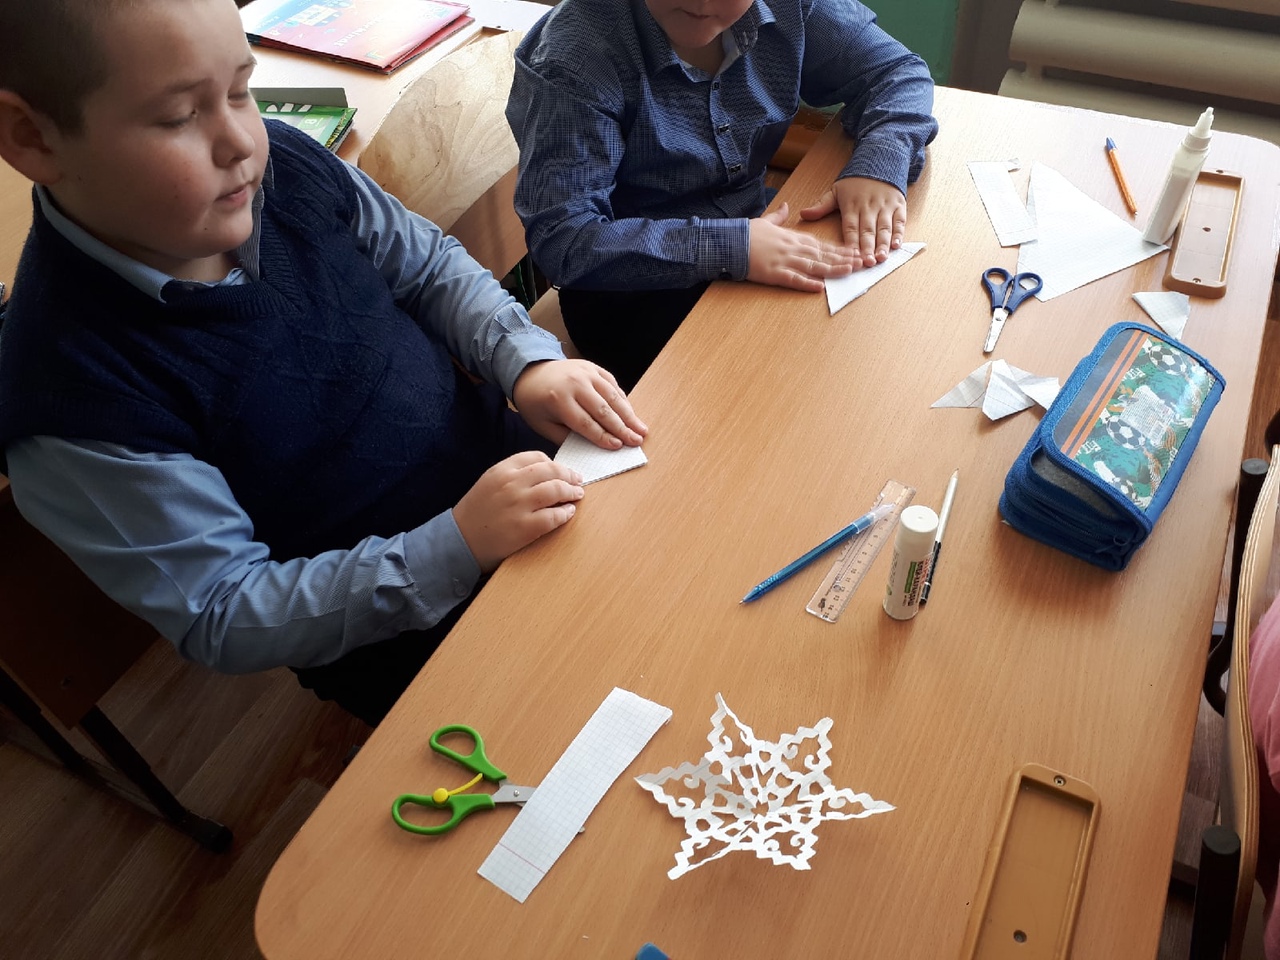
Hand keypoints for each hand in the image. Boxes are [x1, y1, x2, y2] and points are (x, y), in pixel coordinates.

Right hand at [453, 451, 584, 571]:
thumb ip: (514, 474)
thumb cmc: (476, 512)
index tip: (562, 471)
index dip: (554, 464)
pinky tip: (568, 513)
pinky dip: (565, 513)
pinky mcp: (524, 527)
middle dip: (569, 475)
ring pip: (556, 490)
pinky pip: (554, 516)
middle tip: (578, 481)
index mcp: (502, 470)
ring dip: (571, 492)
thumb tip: (547, 472)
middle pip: (551, 471)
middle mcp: (511, 484)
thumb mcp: (490, 482)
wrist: (460, 540)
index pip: (537, 457)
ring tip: (577, 495)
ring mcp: (518, 505)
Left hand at [512, 359, 647, 448]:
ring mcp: (586, 372)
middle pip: (603, 410)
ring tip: (641, 429)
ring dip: (629, 414)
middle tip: (636, 441)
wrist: (530, 373)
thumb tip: (593, 447)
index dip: (603, 437)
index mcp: (558, 399)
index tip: (617, 447)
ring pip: (612, 396)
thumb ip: (566, 437)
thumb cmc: (536, 403)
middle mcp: (575, 383)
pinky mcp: (593, 368)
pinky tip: (631, 413)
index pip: (586, 423)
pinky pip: (612, 384)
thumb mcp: (543, 425)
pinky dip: (623, 400)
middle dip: (622, 428)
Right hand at [746, 202, 856, 292]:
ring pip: (814, 266)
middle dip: (843, 259)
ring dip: (832, 269)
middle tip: (861, 262)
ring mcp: (784, 261)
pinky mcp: (774, 274)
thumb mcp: (765, 220)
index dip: (839, 249)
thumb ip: (778, 215)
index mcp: (792, 237)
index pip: (821, 244)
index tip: (853, 252)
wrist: (729, 242)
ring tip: (849, 271)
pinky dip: (807, 284)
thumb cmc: (746, 233)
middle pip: (823, 255)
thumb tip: (786, 205)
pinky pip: (794, 280)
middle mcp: (793, 249)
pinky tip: (820, 288)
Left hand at [800, 178, 906, 267]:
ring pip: (884, 227)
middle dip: (868, 248)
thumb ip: (821, 205)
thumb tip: (803, 214)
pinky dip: (899, 233)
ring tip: (881, 258)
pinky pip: (900, 221)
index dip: (851, 243)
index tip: (850, 257)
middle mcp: (869, 207)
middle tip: (868, 263)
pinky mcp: (898, 205)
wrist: (878, 161)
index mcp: (852, 206)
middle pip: (868, 230)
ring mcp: (885, 206)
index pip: (850, 228)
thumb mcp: (835, 191)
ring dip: (883, 244)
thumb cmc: (854, 182)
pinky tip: (897, 245)